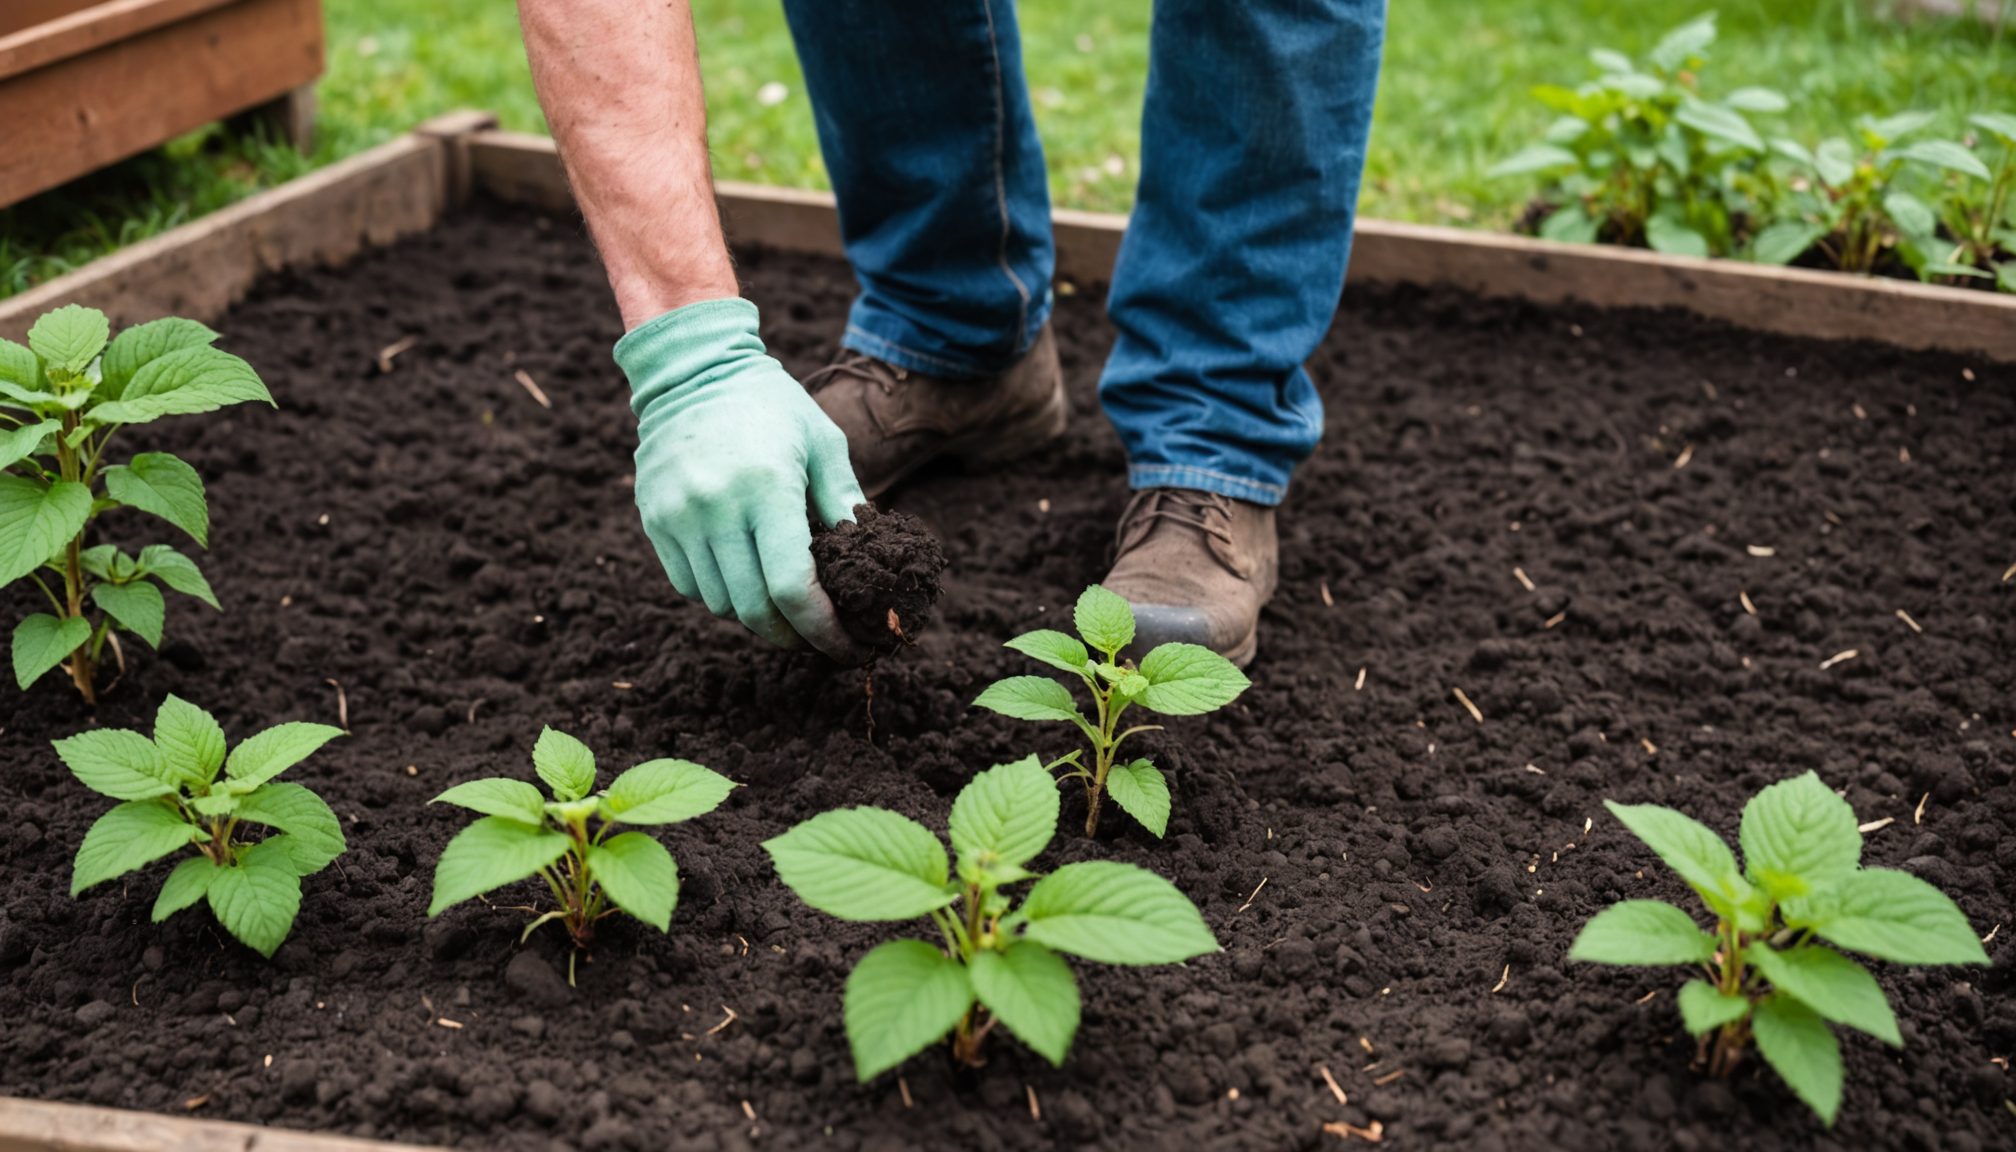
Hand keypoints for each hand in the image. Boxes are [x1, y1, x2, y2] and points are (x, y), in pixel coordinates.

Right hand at [615, 298, 866, 659]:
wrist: (692, 370)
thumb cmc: (771, 405)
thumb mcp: (822, 441)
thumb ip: (845, 501)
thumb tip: (869, 559)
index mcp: (766, 487)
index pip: (791, 587)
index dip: (821, 629)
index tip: (846, 645)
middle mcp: (715, 506)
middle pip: (753, 608)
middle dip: (792, 635)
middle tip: (818, 638)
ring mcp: (677, 516)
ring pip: (719, 604)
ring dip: (756, 618)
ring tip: (785, 610)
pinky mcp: (655, 520)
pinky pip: (689, 586)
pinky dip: (721, 598)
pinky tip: (746, 583)